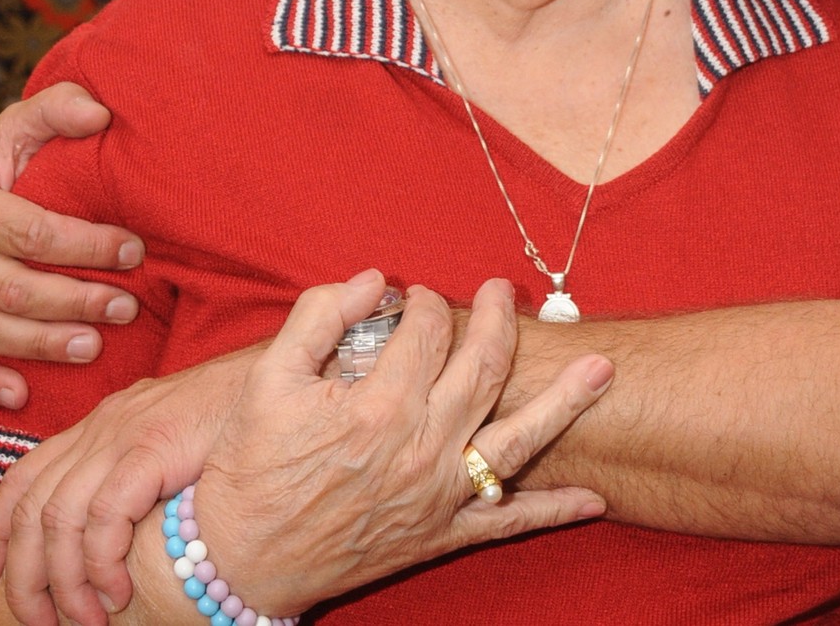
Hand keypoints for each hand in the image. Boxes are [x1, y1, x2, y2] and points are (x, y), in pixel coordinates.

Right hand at [0, 82, 139, 407]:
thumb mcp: (16, 128)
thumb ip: (57, 110)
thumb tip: (101, 112)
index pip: (32, 232)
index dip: (87, 245)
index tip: (135, 251)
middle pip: (13, 288)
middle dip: (76, 301)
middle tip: (127, 308)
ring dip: (44, 344)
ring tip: (96, 346)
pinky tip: (24, 394)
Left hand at [0, 346, 254, 625]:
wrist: (287, 369)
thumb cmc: (242, 412)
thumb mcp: (174, 435)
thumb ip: (140, 467)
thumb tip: (119, 528)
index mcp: (102, 421)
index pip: (23, 476)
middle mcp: (104, 424)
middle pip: (32, 507)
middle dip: (25, 576)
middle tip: (37, 621)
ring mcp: (127, 433)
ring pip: (58, 518)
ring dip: (64, 582)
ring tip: (86, 619)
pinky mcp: (156, 446)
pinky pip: (103, 516)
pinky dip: (100, 562)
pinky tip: (119, 589)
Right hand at [193, 272, 611, 616]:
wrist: (236, 561)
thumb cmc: (248, 467)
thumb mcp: (265, 380)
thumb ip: (318, 317)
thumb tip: (375, 278)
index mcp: (380, 404)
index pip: (430, 331)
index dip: (427, 303)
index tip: (418, 298)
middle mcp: (421, 447)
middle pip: (484, 368)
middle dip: (500, 321)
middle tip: (504, 290)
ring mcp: (437, 493)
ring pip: (518, 439)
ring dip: (565, 402)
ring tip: (603, 370)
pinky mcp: (440, 533)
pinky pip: (507, 522)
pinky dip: (552, 509)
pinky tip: (593, 498)